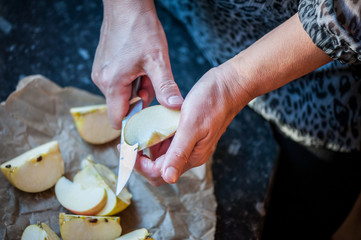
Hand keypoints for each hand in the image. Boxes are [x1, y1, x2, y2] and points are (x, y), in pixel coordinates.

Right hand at [92, 0, 182, 128]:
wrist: (126, 5)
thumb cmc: (140, 29)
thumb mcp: (158, 60)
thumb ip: (165, 87)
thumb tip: (175, 107)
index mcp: (112, 84)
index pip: (117, 120)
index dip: (133, 124)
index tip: (148, 120)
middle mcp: (101, 81)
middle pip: (122, 106)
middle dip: (140, 100)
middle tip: (152, 82)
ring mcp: (101, 72)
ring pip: (122, 93)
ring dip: (137, 88)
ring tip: (146, 70)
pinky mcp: (103, 66)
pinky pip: (119, 82)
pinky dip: (131, 79)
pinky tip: (139, 65)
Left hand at [134, 61, 251, 184]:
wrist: (229, 85)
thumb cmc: (213, 102)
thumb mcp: (192, 126)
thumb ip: (179, 152)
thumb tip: (168, 177)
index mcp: (192, 156)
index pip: (159, 173)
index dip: (140, 165)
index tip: (128, 149)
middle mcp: (190, 153)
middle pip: (159, 167)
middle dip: (141, 158)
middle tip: (128, 141)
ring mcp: (189, 143)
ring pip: (162, 153)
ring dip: (148, 145)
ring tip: (138, 130)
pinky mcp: (188, 132)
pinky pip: (168, 140)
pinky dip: (157, 134)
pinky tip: (152, 122)